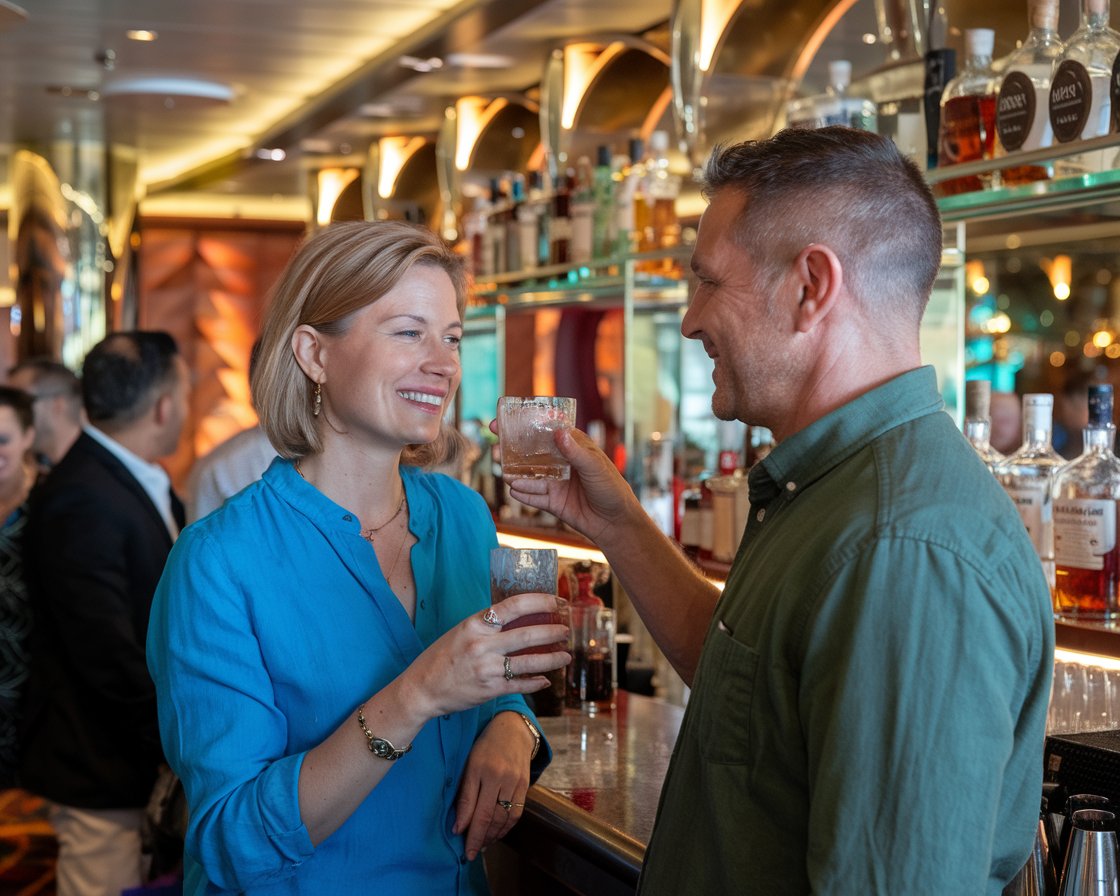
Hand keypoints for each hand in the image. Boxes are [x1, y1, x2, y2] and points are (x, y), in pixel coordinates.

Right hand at [403, 592, 569, 718]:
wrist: (422, 689)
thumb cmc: (441, 656)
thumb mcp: (462, 631)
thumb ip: (488, 625)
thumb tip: (521, 617)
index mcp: (475, 624)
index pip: (514, 606)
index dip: (540, 602)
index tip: (556, 601)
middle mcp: (482, 645)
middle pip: (528, 635)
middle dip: (553, 632)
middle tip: (566, 630)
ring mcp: (487, 668)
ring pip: (529, 662)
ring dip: (552, 659)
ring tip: (566, 656)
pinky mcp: (490, 690)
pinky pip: (520, 685)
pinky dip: (536, 682)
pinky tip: (546, 680)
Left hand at [453, 711, 533, 859]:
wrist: (513, 730)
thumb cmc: (486, 746)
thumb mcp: (469, 764)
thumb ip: (465, 794)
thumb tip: (458, 826)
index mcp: (481, 769)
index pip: (473, 806)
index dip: (467, 829)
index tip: (460, 844)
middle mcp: (499, 776)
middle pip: (489, 816)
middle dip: (479, 838)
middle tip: (470, 853)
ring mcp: (515, 782)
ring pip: (504, 818)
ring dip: (492, 836)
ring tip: (481, 846)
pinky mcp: (525, 786)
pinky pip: (516, 814)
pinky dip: (506, 828)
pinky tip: (497, 834)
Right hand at [499, 426, 638, 544]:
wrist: (616, 523)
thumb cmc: (612, 488)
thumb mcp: (595, 466)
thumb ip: (575, 452)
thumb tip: (558, 432)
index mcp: (573, 448)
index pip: (546, 432)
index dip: (526, 426)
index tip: (505, 421)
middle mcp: (561, 463)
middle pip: (532, 455)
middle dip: (512, 452)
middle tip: (495, 448)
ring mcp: (556, 483)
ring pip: (530, 477)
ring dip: (515, 475)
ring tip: (503, 473)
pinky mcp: (553, 503)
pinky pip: (534, 498)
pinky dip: (523, 495)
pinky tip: (513, 490)